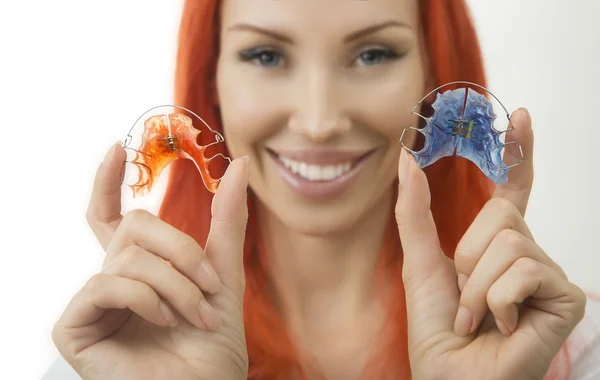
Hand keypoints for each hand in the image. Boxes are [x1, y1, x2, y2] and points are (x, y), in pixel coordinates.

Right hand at [52, 143, 249, 379]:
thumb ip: (226, 221)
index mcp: (140, 270)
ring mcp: (92, 305)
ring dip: (175, 284)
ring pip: (127, 257)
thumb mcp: (224, 275)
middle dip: (181, 250)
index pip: (112, 218)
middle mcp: (113, 281)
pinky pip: (105, 284)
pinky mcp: (75, 328)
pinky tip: (162, 320)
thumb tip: (237, 164)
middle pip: (133, 228)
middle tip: (210, 285)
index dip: (107, 182)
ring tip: (195, 315)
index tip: (115, 148)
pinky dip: (145, 298)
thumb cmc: (213, 346)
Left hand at [394, 108, 586, 379]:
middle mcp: (527, 254)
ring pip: (509, 243)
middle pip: (501, 215)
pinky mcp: (565, 298)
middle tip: (467, 298)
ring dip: (477, 286)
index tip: (519, 115)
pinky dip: (495, 301)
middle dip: (468, 257)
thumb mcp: (420, 262)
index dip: (518, 152)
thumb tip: (407, 158)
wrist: (451, 377)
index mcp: (496, 245)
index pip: (513, 188)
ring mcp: (548, 275)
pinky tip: (501, 326)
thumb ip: (415, 211)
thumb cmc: (438, 328)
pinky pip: (522, 271)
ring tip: (479, 317)